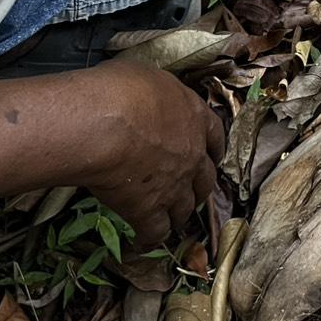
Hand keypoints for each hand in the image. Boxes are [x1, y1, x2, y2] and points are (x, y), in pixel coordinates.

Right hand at [80, 60, 223, 246]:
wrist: (105, 124)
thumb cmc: (122, 90)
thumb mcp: (147, 77)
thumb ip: (158, 95)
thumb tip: (149, 96)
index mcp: (195, 117)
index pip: (215, 135)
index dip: (214, 148)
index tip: (212, 155)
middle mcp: (192, 155)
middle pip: (205, 179)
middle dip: (199, 187)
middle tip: (190, 192)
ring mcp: (174, 186)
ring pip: (185, 209)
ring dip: (179, 215)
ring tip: (171, 220)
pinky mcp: (149, 210)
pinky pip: (155, 232)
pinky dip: (150, 239)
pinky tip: (142, 243)